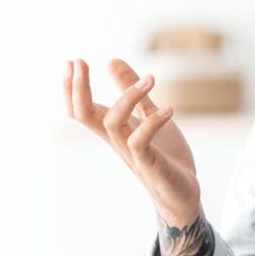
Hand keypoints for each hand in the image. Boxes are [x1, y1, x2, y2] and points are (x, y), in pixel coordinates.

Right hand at [64, 58, 201, 224]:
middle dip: (78, 89)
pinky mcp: (150, 165)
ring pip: (112, 124)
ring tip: (150, 79)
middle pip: (84, 115)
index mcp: (114, 130)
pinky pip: (141, 142)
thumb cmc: (165, 156)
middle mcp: (117, 141)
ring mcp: (132, 153)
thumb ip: (133, 91)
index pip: (81, 109)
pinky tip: (169, 109)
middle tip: (80, 62)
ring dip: (128, 97)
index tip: (73, 61)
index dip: (72, 87)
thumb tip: (110, 60)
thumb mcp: (148, 116)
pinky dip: (153, 123)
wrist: (182, 195)